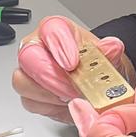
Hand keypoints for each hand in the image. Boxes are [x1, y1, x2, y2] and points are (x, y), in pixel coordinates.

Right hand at [13, 16, 133, 123]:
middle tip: (72, 89)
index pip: (50, 29)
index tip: (72, 64)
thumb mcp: (109, 57)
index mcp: (57, 30)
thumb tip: (112, 46)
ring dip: (50, 94)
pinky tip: (66, 105)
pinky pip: (30, 102)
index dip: (59, 46)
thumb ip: (110, 51)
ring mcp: (30, 71)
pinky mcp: (29, 93)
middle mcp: (38, 47)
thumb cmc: (98, 65)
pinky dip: (49, 107)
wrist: (99, 85)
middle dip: (52, 77)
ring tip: (74, 98)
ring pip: (23, 81)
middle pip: (29, 57)